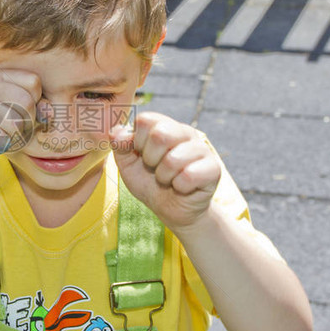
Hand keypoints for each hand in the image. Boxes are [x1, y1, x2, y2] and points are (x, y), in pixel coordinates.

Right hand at [0, 68, 41, 170]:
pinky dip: (1, 146)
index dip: (34, 103)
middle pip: (27, 103)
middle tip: (8, 128)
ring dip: (13, 137)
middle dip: (25, 123)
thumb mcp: (17, 115)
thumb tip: (50, 111)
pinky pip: (3, 139)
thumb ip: (35, 109)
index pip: (34, 82)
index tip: (19, 112)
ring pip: (16, 124)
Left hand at [110, 112, 220, 229]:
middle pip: (161, 134)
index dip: (136, 141)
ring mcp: (202, 149)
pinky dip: (179, 187)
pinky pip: (189, 176)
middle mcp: (185, 132)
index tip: (141, 155)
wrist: (171, 211)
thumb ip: (120, 146)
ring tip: (168, 180)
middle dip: (150, 159)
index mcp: (164, 126)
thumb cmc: (150, 183)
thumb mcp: (128, 166)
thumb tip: (116, 131)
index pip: (145, 119)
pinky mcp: (213, 168)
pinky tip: (182, 187)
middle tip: (155, 168)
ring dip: (164, 176)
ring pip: (174, 159)